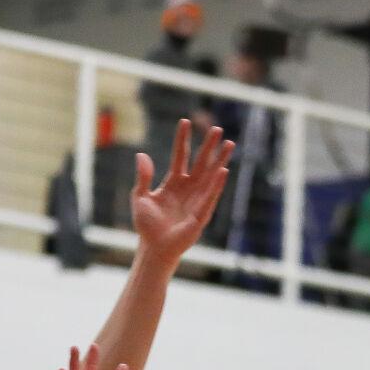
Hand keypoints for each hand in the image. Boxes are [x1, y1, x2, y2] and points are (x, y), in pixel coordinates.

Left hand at [131, 118, 232, 264]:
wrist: (154, 247)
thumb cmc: (147, 225)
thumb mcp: (140, 197)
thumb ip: (143, 176)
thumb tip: (142, 155)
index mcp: (173, 182)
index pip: (181, 155)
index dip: (183, 139)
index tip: (186, 121)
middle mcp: (188, 187)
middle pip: (201, 162)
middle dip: (209, 146)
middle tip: (217, 129)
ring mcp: (197, 199)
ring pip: (210, 175)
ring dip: (220, 159)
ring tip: (229, 144)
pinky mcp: (202, 213)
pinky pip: (210, 195)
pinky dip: (216, 183)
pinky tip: (223, 170)